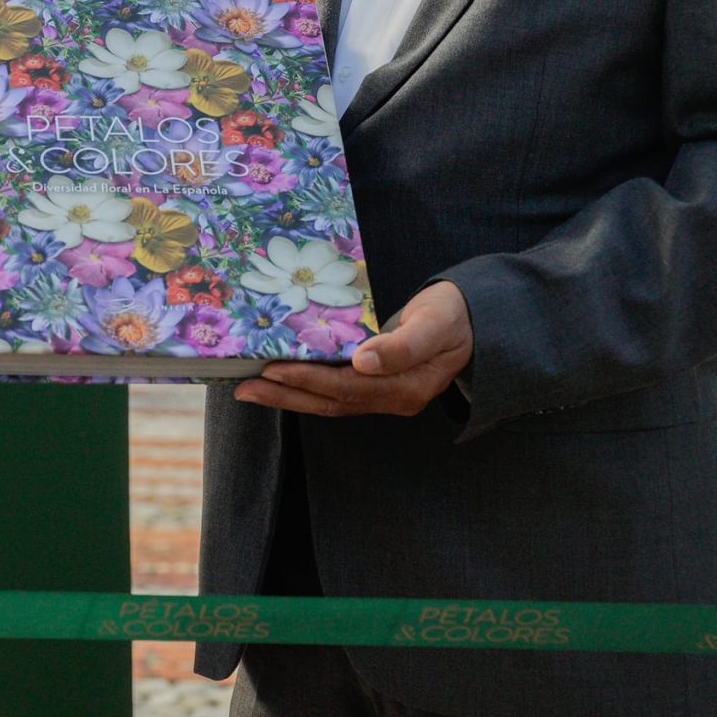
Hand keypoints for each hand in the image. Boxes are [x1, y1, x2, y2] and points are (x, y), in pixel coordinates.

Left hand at [233, 281, 472, 419]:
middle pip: (331, 401)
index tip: (274, 370)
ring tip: (249, 388)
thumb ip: (403, 345)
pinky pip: (335, 391)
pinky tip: (279, 379)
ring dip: (289, 396)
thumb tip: (364, 362)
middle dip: (286, 396)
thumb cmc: (454, 315)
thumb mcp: (434, 323)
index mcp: (406, 388)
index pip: (348, 388)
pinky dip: (304, 387)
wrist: (473, 320)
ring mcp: (384, 395)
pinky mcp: (375, 384)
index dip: (309, 380)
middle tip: (244, 388)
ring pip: (329, 400)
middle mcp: (392, 398)